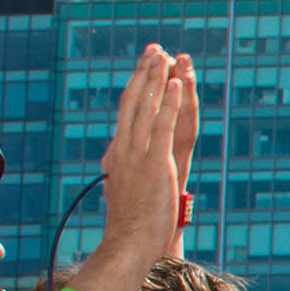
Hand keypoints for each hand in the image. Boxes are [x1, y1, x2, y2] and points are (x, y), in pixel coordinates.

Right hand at [92, 47, 201, 269]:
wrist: (129, 241)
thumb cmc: (130, 221)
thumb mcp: (122, 187)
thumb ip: (121, 169)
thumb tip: (115, 161)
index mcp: (118, 152)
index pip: (126, 111)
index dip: (136, 86)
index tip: (144, 66)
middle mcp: (124, 148)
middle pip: (133, 102)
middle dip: (144, 74)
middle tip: (153, 49)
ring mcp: (138, 155)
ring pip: (145, 108)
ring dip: (155, 80)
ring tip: (163, 56)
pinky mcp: (155, 164)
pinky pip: (161, 126)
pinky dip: (167, 103)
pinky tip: (174, 84)